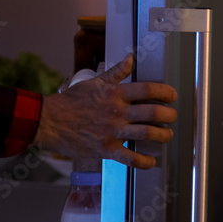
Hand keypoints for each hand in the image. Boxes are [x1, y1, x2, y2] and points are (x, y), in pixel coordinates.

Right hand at [34, 54, 176, 168]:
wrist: (51, 120)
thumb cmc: (71, 101)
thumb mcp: (94, 82)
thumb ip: (115, 72)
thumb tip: (130, 59)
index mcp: (114, 94)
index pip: (147, 90)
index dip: (164, 92)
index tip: (171, 95)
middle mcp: (117, 112)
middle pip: (153, 112)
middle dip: (169, 115)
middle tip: (171, 116)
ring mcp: (113, 131)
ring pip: (148, 134)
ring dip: (163, 135)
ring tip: (166, 135)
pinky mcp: (106, 149)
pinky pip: (131, 158)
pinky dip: (144, 162)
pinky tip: (150, 161)